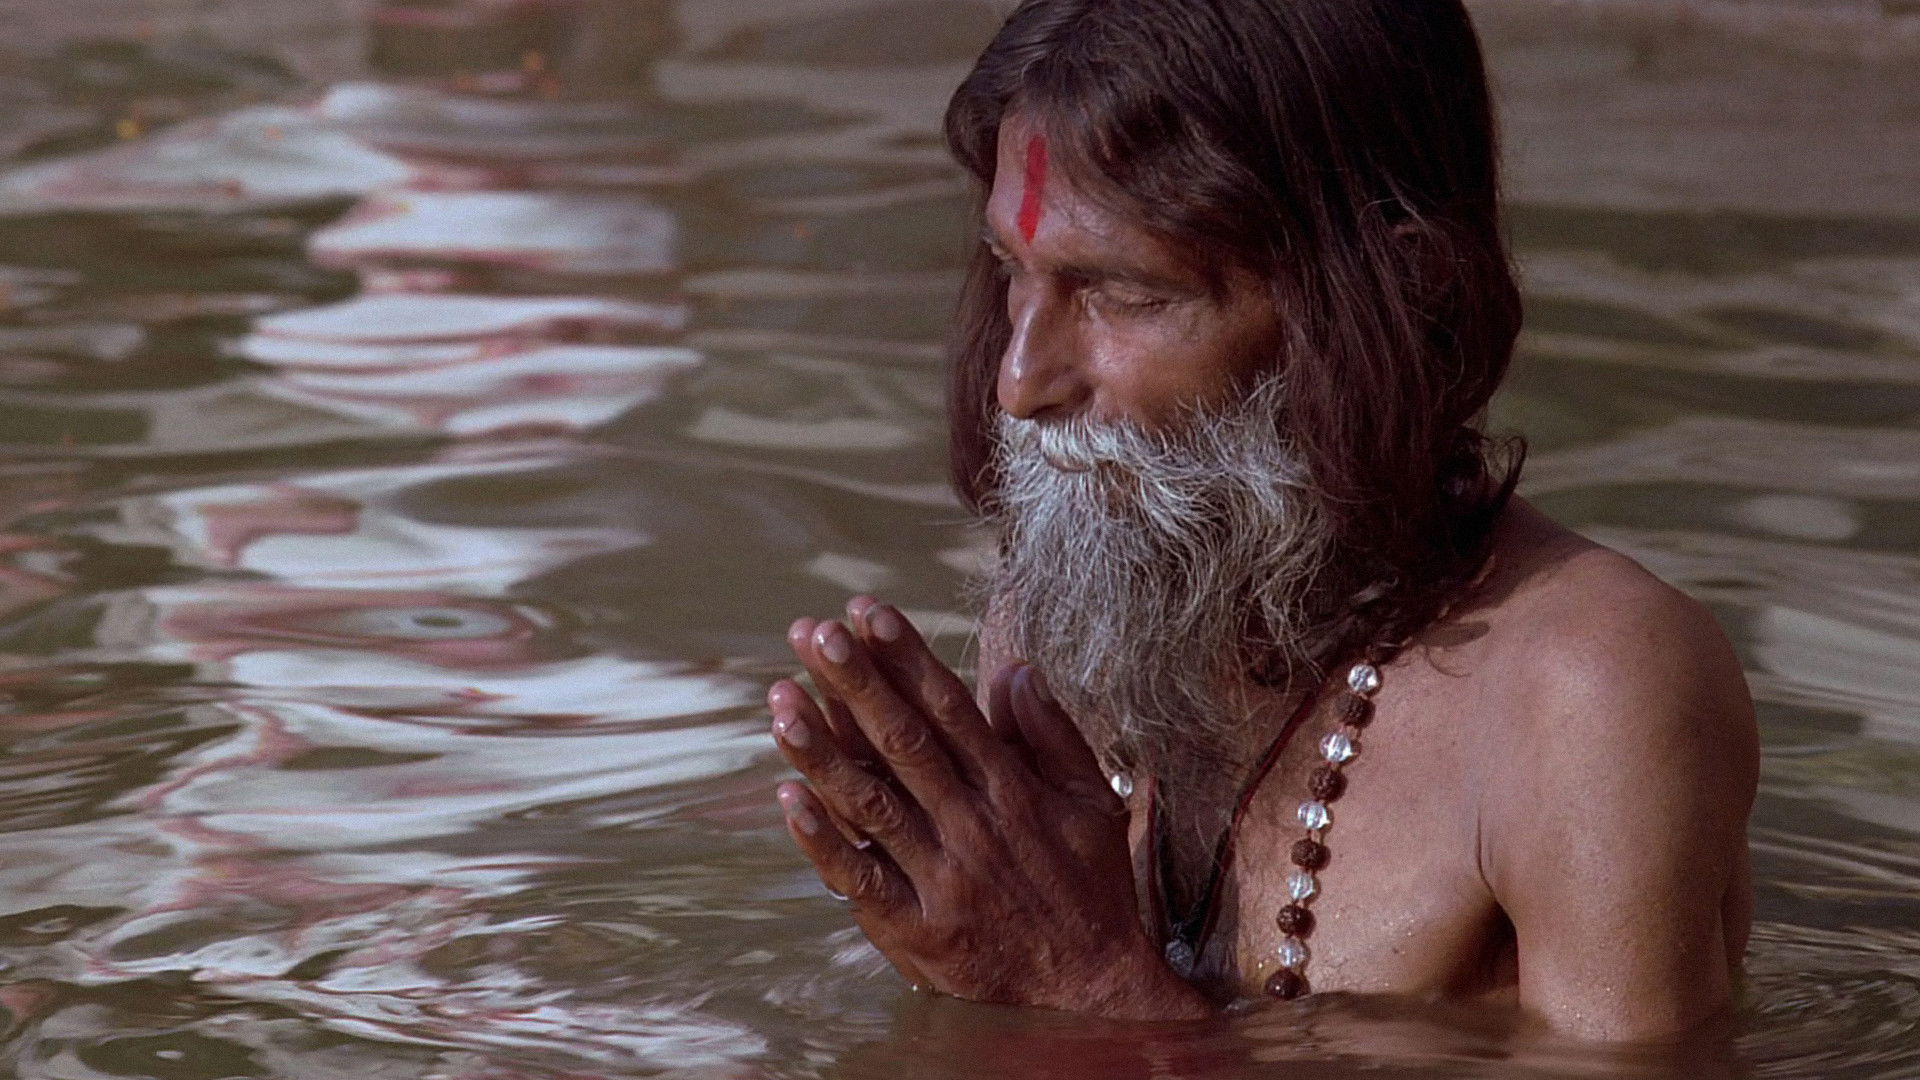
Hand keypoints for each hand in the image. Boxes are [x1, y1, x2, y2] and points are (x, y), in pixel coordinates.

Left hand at [768, 598, 1210, 1019]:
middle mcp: (972, 826)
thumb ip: (1052, 734)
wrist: (1091, 991)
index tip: (869, 612)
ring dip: (823, 750)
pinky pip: (861, 879)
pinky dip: (822, 841)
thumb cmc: (1091, 888)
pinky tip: (787, 798)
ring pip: (872, 803)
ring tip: (781, 699)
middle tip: (814, 632)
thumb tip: (1014, 668)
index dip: (906, 657)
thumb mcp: (1092, 803)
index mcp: (1012, 791)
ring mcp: (941, 878)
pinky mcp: (917, 928)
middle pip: (904, 743)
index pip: (951, 709)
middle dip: (856, 683)